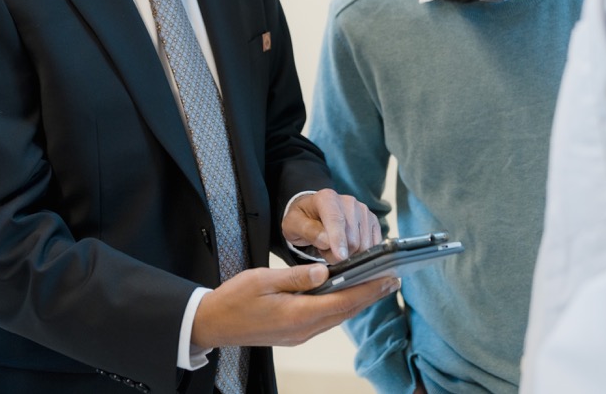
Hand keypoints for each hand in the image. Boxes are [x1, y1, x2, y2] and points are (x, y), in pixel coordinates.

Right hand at [191, 264, 397, 350]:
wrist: (213, 324)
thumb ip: (296, 276)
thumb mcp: (263, 279)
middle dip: (370, 296)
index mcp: (297, 314)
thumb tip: (324, 271)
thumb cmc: (234, 299)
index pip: (342, 301)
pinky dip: (340, 306)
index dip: (368, 290)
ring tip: (375, 285)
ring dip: (357, 301)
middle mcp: (303, 329)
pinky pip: (325, 320)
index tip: (388, 279)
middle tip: (392, 280)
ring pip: (337, 317)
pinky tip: (345, 295)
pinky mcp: (294, 334)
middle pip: (345, 312)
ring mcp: (299, 334)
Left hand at [282, 189, 382, 261]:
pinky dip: (360, 253)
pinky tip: (347, 247)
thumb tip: (326, 241)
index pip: (336, 219)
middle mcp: (349, 201)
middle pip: (352, 237)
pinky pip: (373, 246)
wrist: (314, 214)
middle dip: (338, 254)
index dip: (338, 239)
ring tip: (333, 247)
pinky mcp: (373, 222)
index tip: (340, 257)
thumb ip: (308, 231)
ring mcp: (363, 211)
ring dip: (349, 254)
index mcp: (327, 198)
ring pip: (364, 244)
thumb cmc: (302, 220)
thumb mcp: (294, 225)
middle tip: (324, 251)